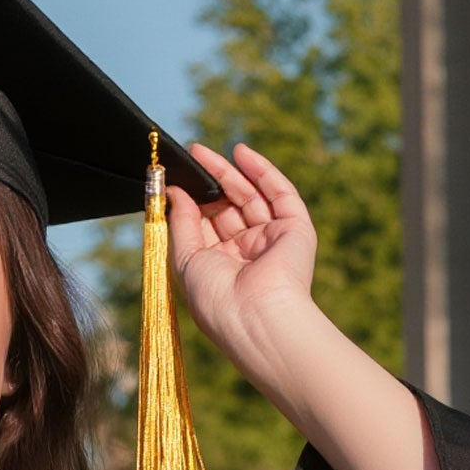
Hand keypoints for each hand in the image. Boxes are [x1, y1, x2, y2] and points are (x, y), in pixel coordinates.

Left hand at [167, 140, 319, 376]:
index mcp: (221, 268)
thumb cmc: (215, 298)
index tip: (175, 180)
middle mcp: (247, 254)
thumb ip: (180, 223)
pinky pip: (280, 193)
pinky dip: (261, 171)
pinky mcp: (295, 229)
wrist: (255, 316)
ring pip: (251, 197)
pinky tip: (240, 152)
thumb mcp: (185, 259)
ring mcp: (272, 240)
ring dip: (230, 172)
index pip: (206, 227)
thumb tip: (174, 192)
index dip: (192, 203)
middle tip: (191, 156)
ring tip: (203, 152)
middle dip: (210, 182)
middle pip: (228, 208)